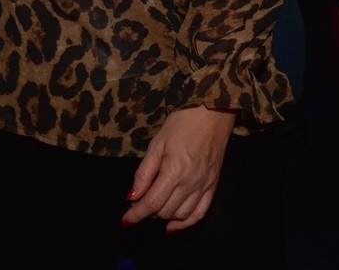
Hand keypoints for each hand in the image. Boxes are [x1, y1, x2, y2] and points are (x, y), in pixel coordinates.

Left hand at [122, 106, 235, 231]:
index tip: (125, 221)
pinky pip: (200, 213)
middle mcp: (190, 183)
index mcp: (174, 171)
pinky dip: (186, 223)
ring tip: (152, 210)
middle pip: (164, 211)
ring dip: (163, 217)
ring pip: (180, 214)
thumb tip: (132, 196)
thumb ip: (144, 172)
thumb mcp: (156, 143)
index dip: (136, 214)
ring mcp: (204, 186)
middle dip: (146, 213)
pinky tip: (173, 225)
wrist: (211, 114)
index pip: (151, 202)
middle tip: (136, 205)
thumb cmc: (181, 124)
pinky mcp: (213, 186)